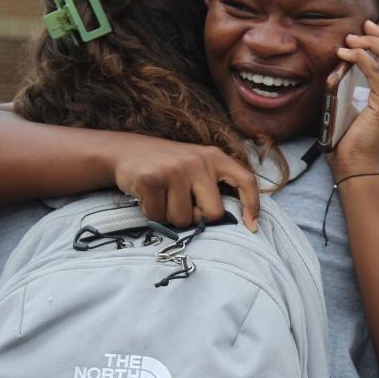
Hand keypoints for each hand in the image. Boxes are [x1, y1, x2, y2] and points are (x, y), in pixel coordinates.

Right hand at [107, 136, 259, 230]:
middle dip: (198, 218)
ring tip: (163, 196)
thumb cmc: (168, 166)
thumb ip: (214, 185)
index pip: (245, 180)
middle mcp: (197, 162)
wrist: (126, 151)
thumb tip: (233, 220)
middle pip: (214, 213)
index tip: (252, 226)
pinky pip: (158, 216)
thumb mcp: (197, 166)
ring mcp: (174, 170)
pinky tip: (148, 195)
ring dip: (170, 216)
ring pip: (183, 219)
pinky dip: (151, 212)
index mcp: (214, 157)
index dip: (252, 205)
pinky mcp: (151, 179)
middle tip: (184, 205)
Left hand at [329, 18, 378, 178]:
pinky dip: (361, 58)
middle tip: (363, 25)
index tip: (375, 23)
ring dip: (372, 42)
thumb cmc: (350, 141)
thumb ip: (355, 86)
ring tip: (351, 38)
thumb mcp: (353, 106)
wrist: (357, 168)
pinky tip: (345, 54)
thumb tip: (345, 65)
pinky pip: (376, 72)